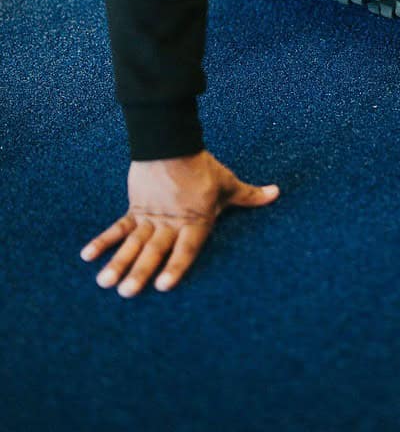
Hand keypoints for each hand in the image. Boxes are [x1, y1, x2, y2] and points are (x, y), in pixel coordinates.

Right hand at [80, 150, 278, 296]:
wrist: (172, 142)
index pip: (185, 248)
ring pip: (133, 243)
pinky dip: (103, 241)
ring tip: (104, 283)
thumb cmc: (204, 167)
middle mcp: (170, 222)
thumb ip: (250, 196)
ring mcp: (150, 216)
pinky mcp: (135, 208)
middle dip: (140, 271)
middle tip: (127, 292)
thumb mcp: (229, 183)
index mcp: (195, 220)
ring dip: (118, 262)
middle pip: (154, 250)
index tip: (164, 285)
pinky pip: (118, 227)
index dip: (176, 266)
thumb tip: (276, 193)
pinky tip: (87, 256)